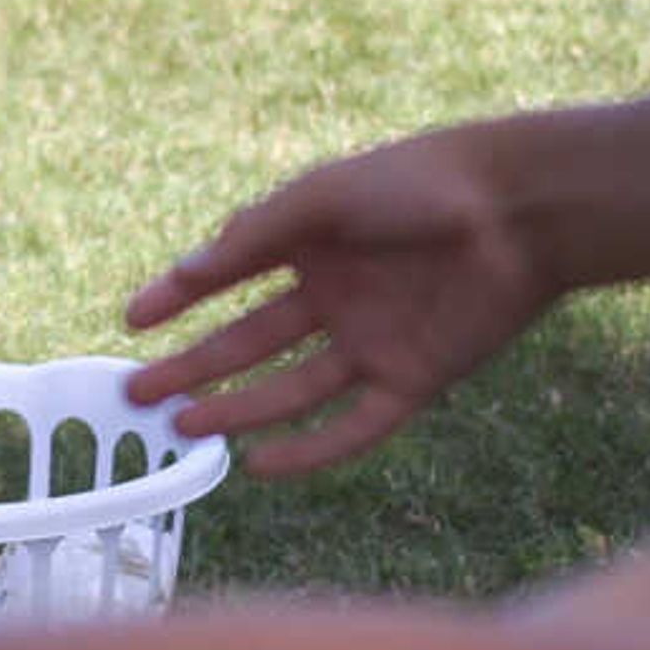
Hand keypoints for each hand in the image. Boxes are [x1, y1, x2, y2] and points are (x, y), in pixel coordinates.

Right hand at [123, 130, 554, 476]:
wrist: (519, 210)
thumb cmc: (419, 184)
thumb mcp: (323, 199)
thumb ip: (254, 238)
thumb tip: (184, 273)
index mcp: (313, 241)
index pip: (230, 276)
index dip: (179, 297)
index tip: (131, 321)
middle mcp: (338, 295)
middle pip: (252, 343)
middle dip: (194, 367)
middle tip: (138, 394)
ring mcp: (374, 340)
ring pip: (292, 389)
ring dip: (238, 409)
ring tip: (182, 426)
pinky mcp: (415, 379)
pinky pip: (353, 426)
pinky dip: (308, 450)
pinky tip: (259, 465)